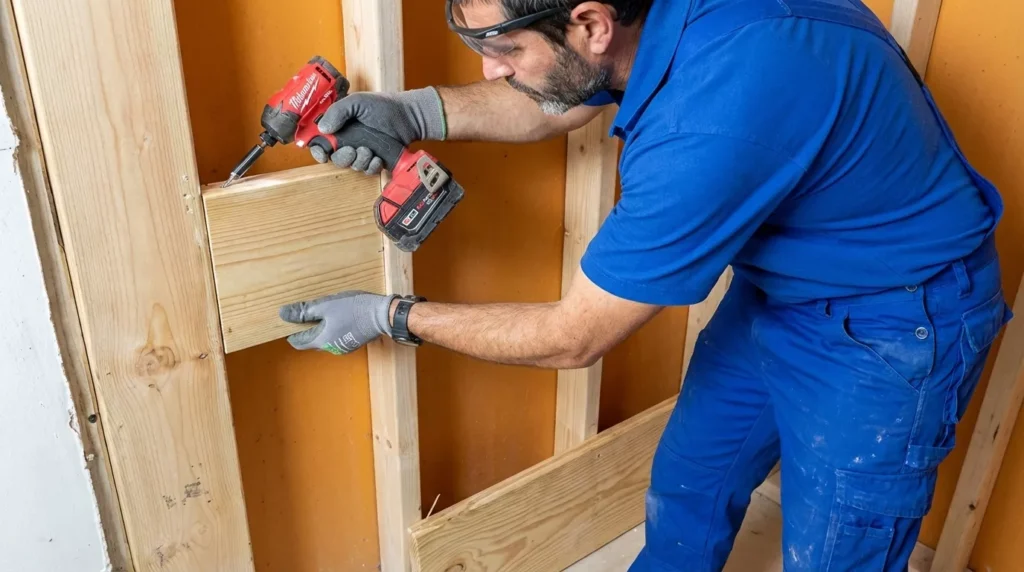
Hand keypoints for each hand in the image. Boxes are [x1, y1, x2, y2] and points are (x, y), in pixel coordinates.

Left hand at [279, 291, 396, 353]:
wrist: (383, 315)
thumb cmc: (354, 309)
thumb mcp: (325, 306)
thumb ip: (304, 311)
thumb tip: (282, 314)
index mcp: (322, 341)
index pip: (299, 343)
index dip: (291, 333)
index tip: (288, 323)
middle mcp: (332, 348)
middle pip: (312, 342)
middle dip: (306, 330)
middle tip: (304, 315)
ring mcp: (344, 347)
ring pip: (325, 340)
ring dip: (320, 329)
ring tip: (321, 313)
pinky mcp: (353, 342)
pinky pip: (336, 338)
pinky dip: (331, 330)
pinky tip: (336, 317)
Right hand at [311, 87, 446, 173]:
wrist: (408, 117)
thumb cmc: (382, 106)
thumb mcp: (357, 102)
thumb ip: (337, 111)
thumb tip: (323, 129)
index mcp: (338, 126)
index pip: (320, 141)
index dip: (318, 150)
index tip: (323, 154)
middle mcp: (347, 140)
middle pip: (334, 158)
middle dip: (343, 157)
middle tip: (353, 150)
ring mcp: (361, 151)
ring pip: (351, 166)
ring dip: (360, 161)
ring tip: (370, 151)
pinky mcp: (374, 160)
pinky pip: (367, 170)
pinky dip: (372, 166)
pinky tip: (379, 157)